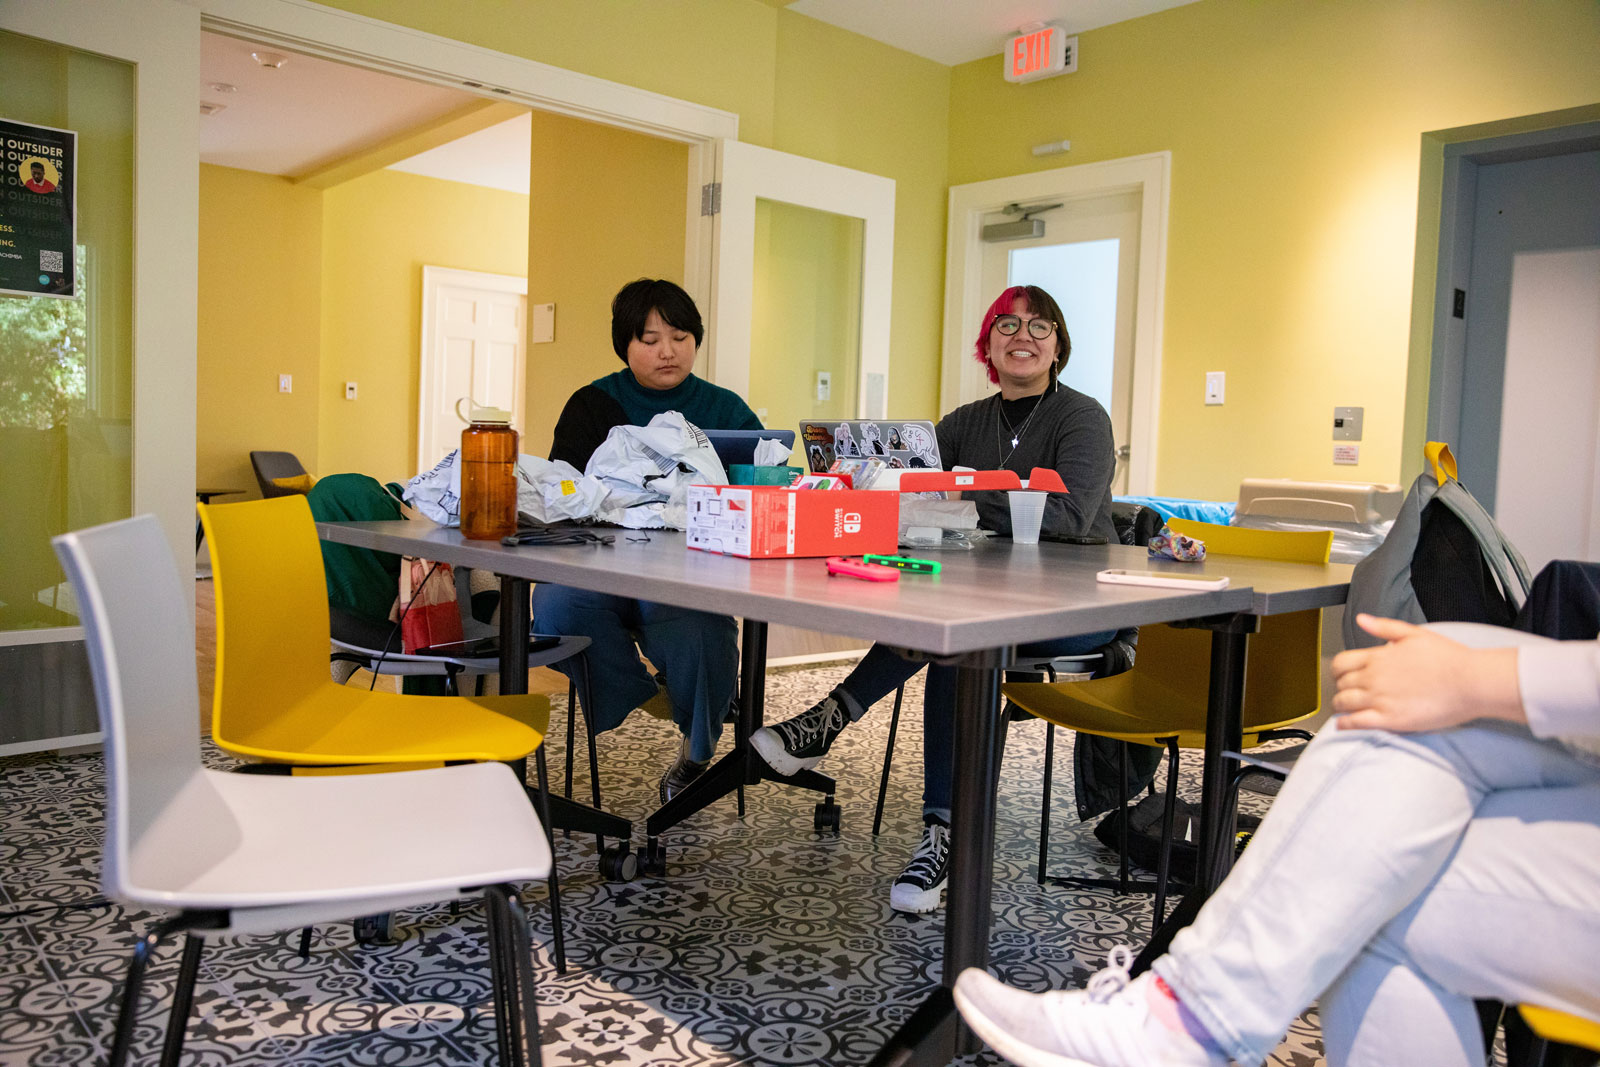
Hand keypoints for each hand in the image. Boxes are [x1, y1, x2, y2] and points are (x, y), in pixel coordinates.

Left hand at [1330, 614, 1523, 732]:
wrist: (1471, 681)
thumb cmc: (1449, 658)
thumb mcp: (1415, 634)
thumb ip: (1384, 627)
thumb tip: (1362, 619)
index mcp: (1379, 656)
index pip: (1341, 663)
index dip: (1338, 670)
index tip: (1343, 675)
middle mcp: (1374, 677)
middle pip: (1340, 683)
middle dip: (1341, 687)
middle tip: (1348, 691)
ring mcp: (1380, 699)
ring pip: (1343, 702)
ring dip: (1340, 705)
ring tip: (1346, 707)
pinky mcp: (1389, 719)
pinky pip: (1355, 722)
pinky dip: (1344, 724)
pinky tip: (1345, 724)